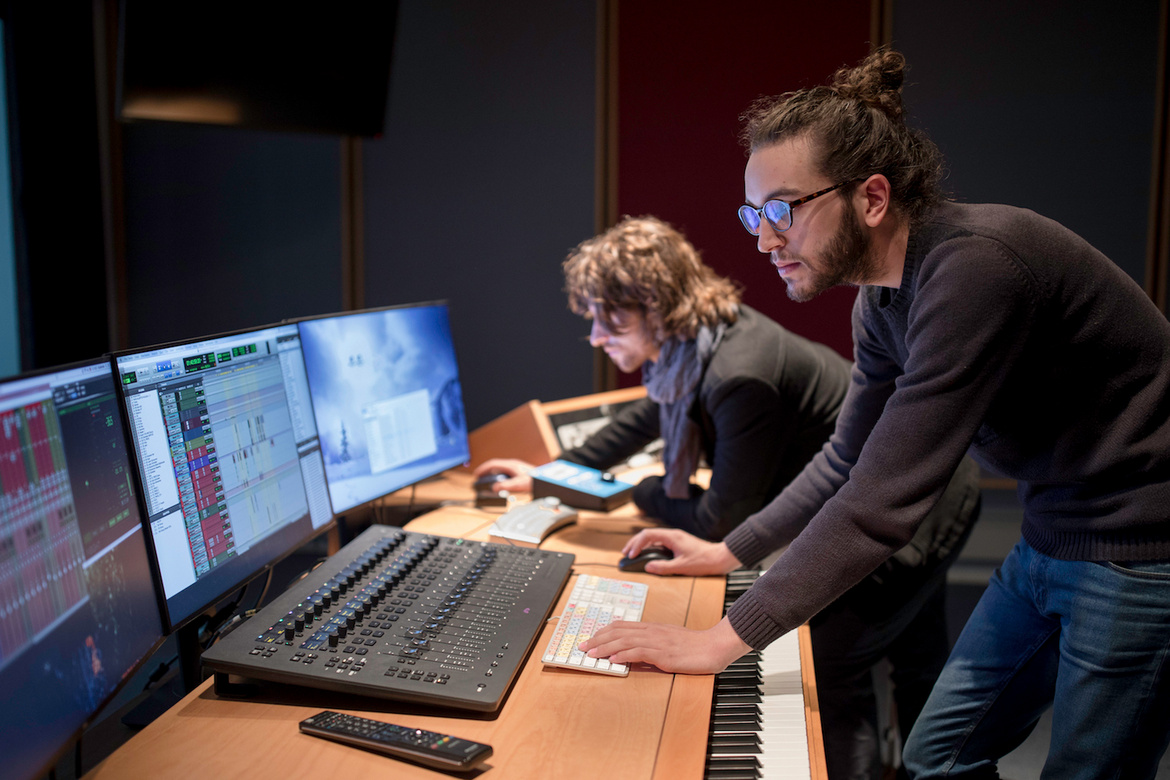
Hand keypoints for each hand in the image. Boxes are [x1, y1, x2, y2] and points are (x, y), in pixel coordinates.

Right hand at [472, 458, 534, 492]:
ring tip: (486, 480)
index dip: (483, 469)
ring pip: (500, 469)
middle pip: (495, 466)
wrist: (545, 481)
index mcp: (511, 465)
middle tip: (479, 477)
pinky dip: (498, 476)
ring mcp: (515, 467)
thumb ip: (506, 486)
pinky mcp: (518, 472)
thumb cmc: (534, 480)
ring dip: (492, 474)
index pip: (493, 464)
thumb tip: (494, 488)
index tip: (476, 474)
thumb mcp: (519, 484)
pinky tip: (498, 483)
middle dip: (485, 471)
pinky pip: (504, 472)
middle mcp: (512, 464)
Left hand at [580, 616, 750, 674]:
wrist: (713, 646)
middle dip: (597, 639)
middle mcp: (651, 631)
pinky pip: (640, 652)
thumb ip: (650, 643)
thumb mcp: (668, 640)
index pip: (621, 626)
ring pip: (625, 640)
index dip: (603, 632)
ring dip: (605, 647)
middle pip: (618, 631)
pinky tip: (614, 659)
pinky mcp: (664, 653)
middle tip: (582, 647)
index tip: (590, 639)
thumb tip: (632, 652)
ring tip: (592, 653)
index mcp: (651, 627)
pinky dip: (624, 654)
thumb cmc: (693, 646)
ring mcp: (657, 641)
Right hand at [621, 528, 740, 575]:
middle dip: (635, 543)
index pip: (648, 535)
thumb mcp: (681, 567)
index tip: (630, 555)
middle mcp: (672, 535)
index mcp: (672, 537)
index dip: (636, 544)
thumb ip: (663, 567)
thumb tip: (647, 567)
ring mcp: (675, 539)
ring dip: (642, 545)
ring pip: (653, 538)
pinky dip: (650, 548)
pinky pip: (660, 543)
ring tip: (633, 554)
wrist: (720, 558)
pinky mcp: (678, 544)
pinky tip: (647, 556)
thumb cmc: (704, 561)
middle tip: (625, 553)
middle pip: (648, 534)